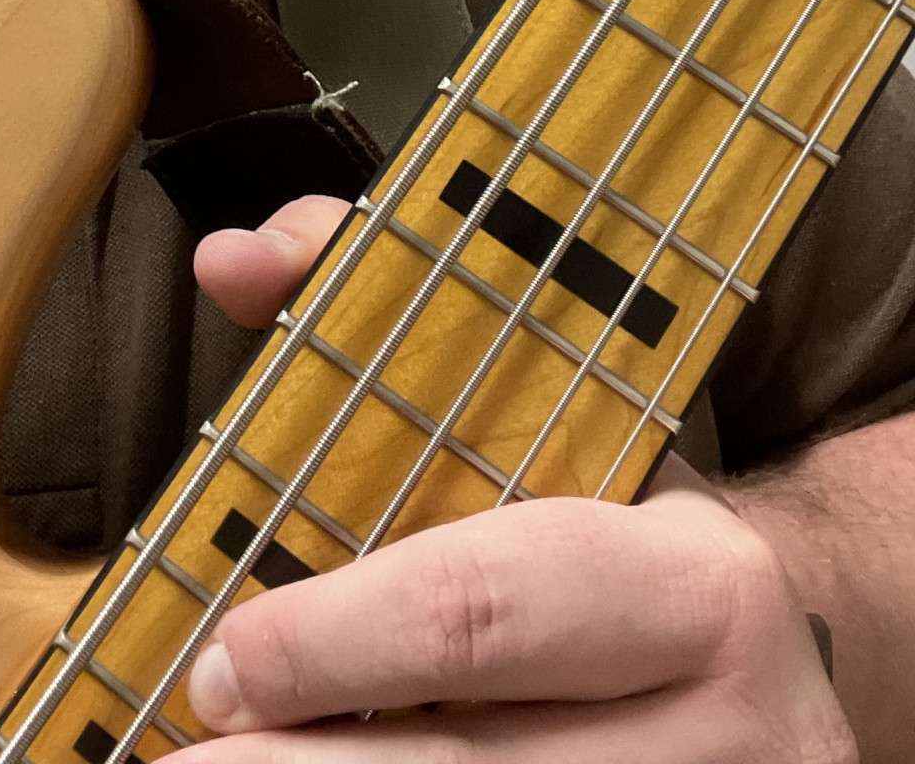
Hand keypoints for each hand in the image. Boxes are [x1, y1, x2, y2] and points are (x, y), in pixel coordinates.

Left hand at [186, 198, 852, 761]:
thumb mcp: (544, 411)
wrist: (786, 655)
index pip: (482, 612)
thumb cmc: (616, 512)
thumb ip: (369, 312)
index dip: (333, 643)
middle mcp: (733, 730)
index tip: (221, 660)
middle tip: (191, 754)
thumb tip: (233, 263)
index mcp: (697, 584)